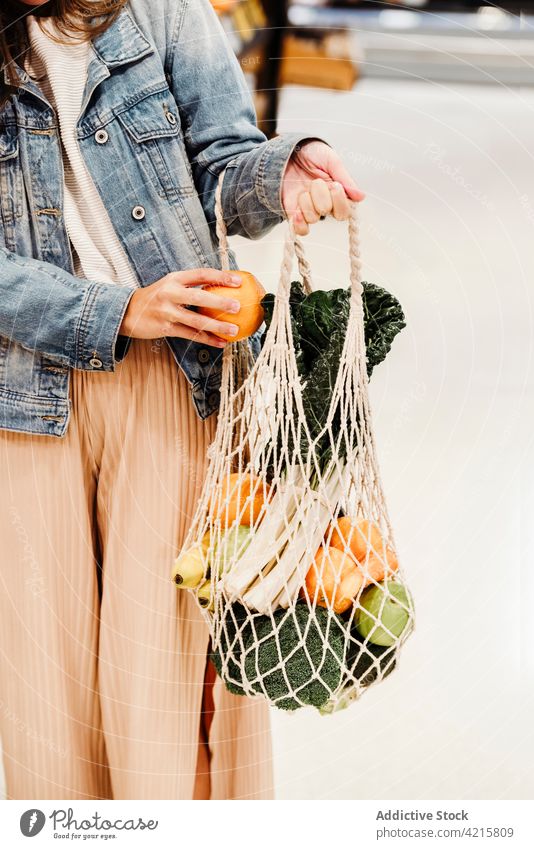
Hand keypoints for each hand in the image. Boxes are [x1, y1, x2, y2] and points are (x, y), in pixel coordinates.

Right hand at [119, 269, 242, 347]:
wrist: (128, 311)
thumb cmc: (156, 298)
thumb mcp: (170, 285)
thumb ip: (191, 285)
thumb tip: (222, 287)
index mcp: (174, 278)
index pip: (201, 274)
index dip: (220, 277)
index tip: (238, 281)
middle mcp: (170, 293)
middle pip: (199, 297)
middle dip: (220, 302)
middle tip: (238, 306)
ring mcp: (167, 311)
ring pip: (196, 320)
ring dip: (217, 326)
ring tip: (234, 330)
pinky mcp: (165, 328)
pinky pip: (190, 334)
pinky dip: (207, 339)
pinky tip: (220, 343)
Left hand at [282, 140, 364, 235]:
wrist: (288, 151)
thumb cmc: (312, 154)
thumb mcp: (331, 161)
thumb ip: (345, 178)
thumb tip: (361, 196)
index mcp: (338, 194)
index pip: (346, 211)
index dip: (340, 200)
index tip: (334, 185)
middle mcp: (326, 204)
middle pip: (330, 215)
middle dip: (322, 197)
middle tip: (316, 182)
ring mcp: (310, 209)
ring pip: (314, 218)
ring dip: (307, 202)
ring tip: (303, 189)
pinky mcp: (294, 213)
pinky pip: (301, 229)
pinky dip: (299, 223)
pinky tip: (296, 211)